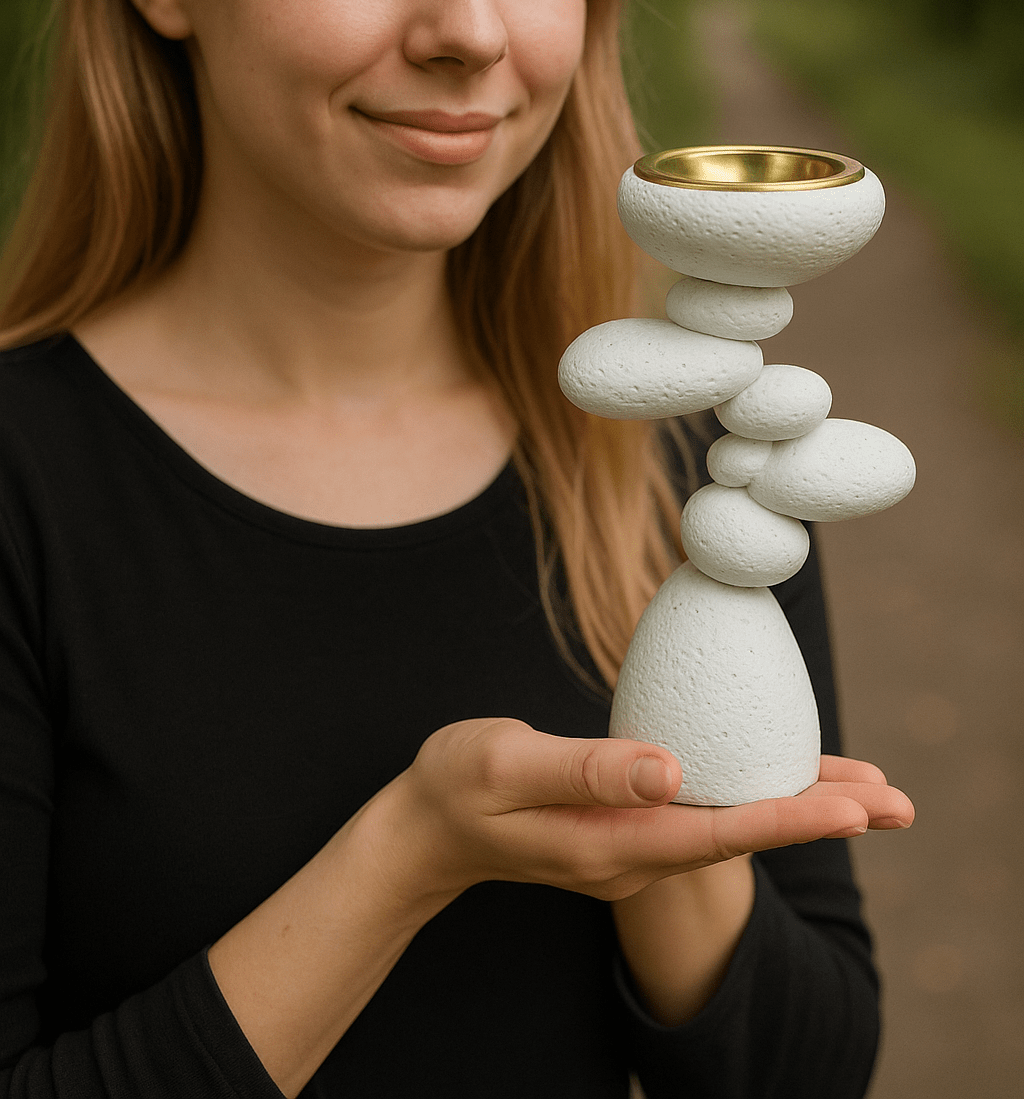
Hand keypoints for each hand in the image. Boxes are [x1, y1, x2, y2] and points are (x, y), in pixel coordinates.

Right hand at [391, 719, 913, 905]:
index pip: (721, 831)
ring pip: (734, 825)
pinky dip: (754, 794)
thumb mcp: (510, 765)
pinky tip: (780, 777)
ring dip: (801, 807)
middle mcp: (638, 854)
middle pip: (746, 835)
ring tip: (870, 791)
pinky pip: (709, 812)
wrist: (426, 828)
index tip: (854, 805)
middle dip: (823, 817)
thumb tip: (669, 769)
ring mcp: (635, 846)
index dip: (790, 817)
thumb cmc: (460, 785)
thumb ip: (588, 768)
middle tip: (898, 802)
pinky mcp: (630, 827)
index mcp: (616, 843)